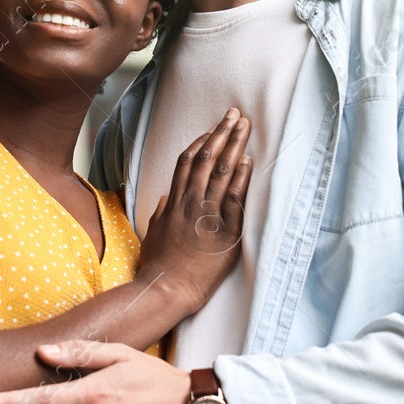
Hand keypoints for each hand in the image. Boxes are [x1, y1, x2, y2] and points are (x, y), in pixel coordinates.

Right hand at [137, 108, 250, 311]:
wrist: (168, 288)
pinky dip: (242, 178)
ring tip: (245, 127)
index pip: (187, 162)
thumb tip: (165, 198)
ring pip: (222, 171)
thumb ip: (160, 212)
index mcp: (174, 201)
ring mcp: (208, 215)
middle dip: (221, 133)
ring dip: (235, 145)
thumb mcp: (154, 233)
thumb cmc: (159, 264)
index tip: (211, 129)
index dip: (201, 142)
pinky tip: (249, 161)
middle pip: (207, 158)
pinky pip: (234, 198)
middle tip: (234, 114)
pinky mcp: (225, 231)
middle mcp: (191, 202)